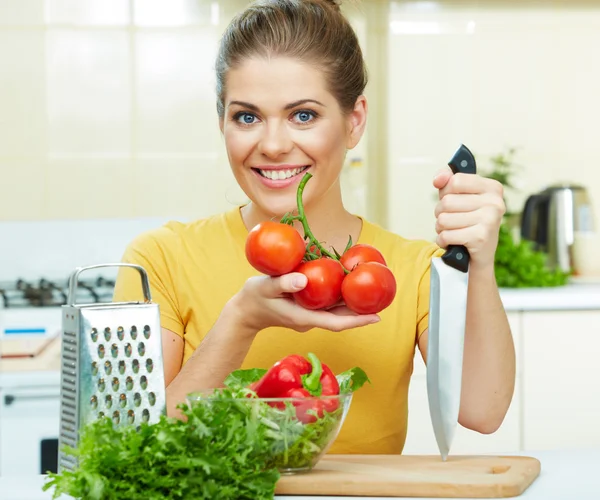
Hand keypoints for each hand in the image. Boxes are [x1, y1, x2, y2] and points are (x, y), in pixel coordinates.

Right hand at [229, 272, 380, 333]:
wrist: (244, 311)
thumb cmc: (253, 298)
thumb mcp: (264, 287)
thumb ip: (282, 283)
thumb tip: (305, 279)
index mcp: (303, 318)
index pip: (336, 323)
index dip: (357, 321)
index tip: (376, 317)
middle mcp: (310, 319)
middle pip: (341, 318)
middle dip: (362, 312)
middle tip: (384, 301)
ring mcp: (308, 315)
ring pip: (336, 312)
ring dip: (353, 305)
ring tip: (373, 293)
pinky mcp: (306, 309)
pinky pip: (328, 305)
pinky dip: (340, 298)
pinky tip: (349, 285)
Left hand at [433, 167, 505, 268]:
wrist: (478, 256)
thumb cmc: (467, 222)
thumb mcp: (459, 196)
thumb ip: (447, 180)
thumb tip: (438, 179)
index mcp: (492, 188)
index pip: (455, 180)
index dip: (445, 192)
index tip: (452, 200)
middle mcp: (495, 202)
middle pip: (447, 201)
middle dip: (441, 213)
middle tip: (452, 221)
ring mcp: (489, 220)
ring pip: (443, 219)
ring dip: (441, 228)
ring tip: (452, 231)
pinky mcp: (481, 237)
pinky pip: (446, 235)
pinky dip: (442, 241)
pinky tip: (452, 242)